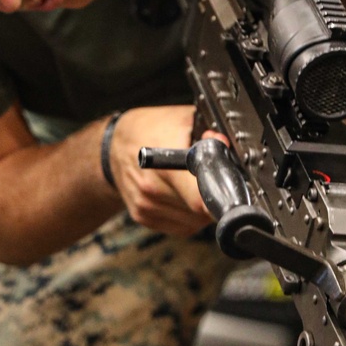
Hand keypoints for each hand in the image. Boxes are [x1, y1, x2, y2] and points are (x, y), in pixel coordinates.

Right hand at [107, 106, 214, 235]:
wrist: (114, 146)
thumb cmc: (148, 130)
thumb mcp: (180, 119)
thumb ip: (207, 132)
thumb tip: (225, 144)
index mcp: (164, 165)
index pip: (200, 198)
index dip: (220, 196)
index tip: (231, 191)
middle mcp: (152, 190)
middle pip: (202, 211)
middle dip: (214, 196)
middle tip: (214, 178)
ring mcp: (147, 207)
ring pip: (196, 222)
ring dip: (203, 208)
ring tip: (195, 184)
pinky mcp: (145, 218)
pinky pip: (183, 226)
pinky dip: (190, 215)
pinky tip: (183, 195)